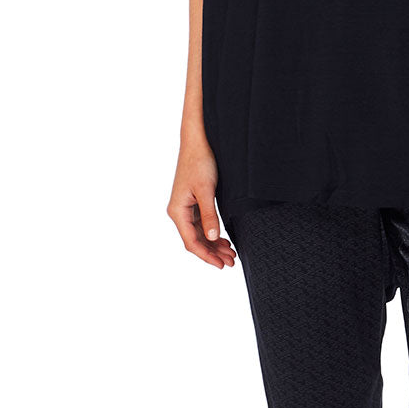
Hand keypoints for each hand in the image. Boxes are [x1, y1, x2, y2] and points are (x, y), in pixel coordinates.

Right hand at [167, 135, 235, 268]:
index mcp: (177, 211)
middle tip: (231, 262)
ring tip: (230, 253)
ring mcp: (185, 208)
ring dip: (214, 244)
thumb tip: (212, 237)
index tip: (221, 264)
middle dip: (213, 252)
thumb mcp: (206, 191)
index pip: (191, 242)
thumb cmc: (199, 162)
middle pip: (196, 240)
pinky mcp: (193, 203)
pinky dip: (213, 233)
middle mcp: (179, 212)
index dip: (206, 255)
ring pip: (199, 234)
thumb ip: (209, 215)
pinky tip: (223, 239)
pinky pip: (202, 224)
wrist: (197, 142)